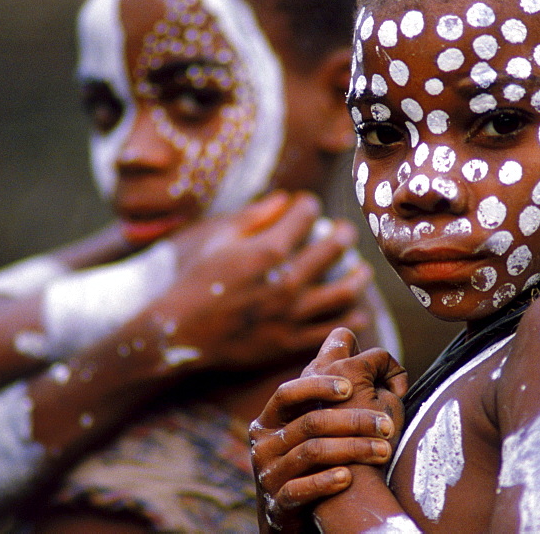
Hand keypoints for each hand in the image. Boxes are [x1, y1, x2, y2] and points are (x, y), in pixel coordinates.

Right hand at [158, 192, 374, 370]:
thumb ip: (253, 216)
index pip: (306, 215)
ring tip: (361, 270)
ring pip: (344, 292)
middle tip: (345, 232)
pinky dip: (350, 316)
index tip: (307, 206)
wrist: (178, 332)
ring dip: (358, 277)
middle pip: (333, 249)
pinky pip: (332, 328)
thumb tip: (283, 198)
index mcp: (268, 250)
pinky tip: (355, 308)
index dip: (308, 205)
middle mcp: (286, 281)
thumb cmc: (192, 279)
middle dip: (344, 235)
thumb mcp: (215, 238)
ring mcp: (291, 314)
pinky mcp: (289, 341)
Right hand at [249, 329, 407, 532]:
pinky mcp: (278, 504)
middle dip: (353, 421)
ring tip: (384, 450)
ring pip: (311, 454)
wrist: (290, 513)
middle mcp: (264, 443)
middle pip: (309, 423)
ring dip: (352, 450)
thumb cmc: (311, 457)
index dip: (316, 385)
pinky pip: (300, 490)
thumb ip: (325, 380)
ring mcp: (269, 474)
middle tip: (389, 425)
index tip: (349, 386)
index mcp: (271, 418)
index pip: (288, 392)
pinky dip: (326, 482)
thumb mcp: (310, 418)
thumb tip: (345, 333)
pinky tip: (350, 477)